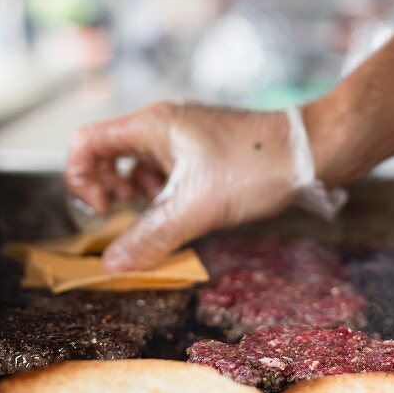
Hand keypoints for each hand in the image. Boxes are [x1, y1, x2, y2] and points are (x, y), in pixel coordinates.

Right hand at [66, 103, 336, 271]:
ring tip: (162, 221)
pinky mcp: (203, 155)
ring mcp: (184, 140)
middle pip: (108, 156)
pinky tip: (185, 217)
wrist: (313, 152)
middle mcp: (163, 128)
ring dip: (140, 200)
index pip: (85, 142)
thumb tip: (111, 266)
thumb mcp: (198, 207)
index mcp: (152, 126)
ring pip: (139, 170)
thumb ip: (152, 237)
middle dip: (108, 193)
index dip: (79, 178)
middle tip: (125, 220)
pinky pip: (167, 176)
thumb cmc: (257, 167)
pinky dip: (165, 199)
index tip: (104, 210)